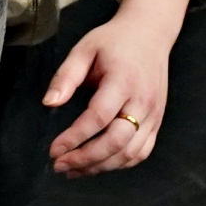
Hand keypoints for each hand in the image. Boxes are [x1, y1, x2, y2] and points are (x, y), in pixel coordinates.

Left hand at [44, 0, 190, 176]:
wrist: (150, 34)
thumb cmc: (113, 42)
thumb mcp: (84, 50)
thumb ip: (65, 77)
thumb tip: (48, 104)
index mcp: (123, 81)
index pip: (99, 117)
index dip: (75, 137)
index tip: (53, 150)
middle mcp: (142, 101)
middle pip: (117, 141)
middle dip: (86, 159)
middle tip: (59, 165)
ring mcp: (153, 114)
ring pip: (130, 152)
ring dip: (101, 166)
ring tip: (73, 171)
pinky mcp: (157, 121)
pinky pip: (141, 151)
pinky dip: (120, 164)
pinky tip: (98, 165)